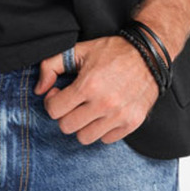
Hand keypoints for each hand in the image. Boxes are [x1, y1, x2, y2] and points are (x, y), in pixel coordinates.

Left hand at [34, 36, 159, 143]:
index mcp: (88, 85)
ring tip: (88, 110)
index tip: (60, 93)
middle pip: (67, 127)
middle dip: (65, 114)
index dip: (52, 101)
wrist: (149, 54)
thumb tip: (39, 90)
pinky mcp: (132, 122)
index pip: (54, 110)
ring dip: (83, 125)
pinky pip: (106, 139)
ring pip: (85, 138)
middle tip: (73, 103)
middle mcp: (104, 103)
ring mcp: (119, 115)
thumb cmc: (113, 52)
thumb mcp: (79, 50)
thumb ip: (51, 65)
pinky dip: (102, 130)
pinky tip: (104, 114)